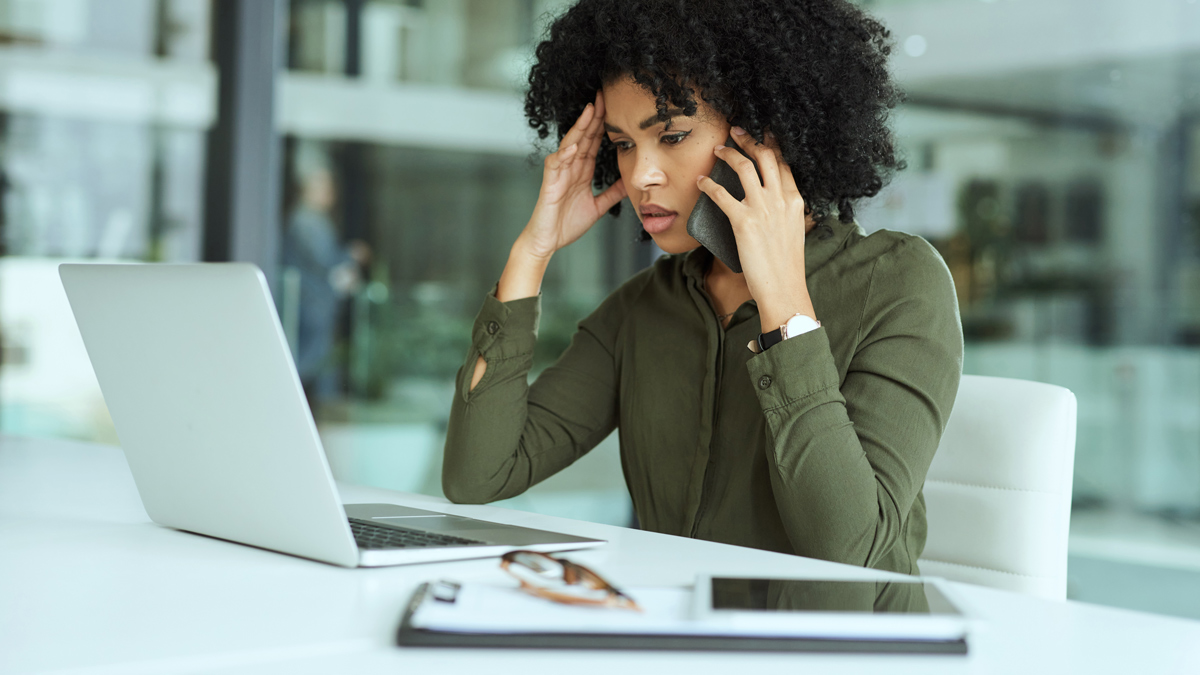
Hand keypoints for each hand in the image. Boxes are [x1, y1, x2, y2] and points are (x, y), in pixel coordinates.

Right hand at [519, 91, 627, 260]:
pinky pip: (556, 164)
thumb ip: (611, 193)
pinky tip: (574, 145)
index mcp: (581, 171)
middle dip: (593, 116)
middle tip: (603, 95)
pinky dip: (564, 154)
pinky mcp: (549, 183)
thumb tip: (629, 183)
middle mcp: (570, 167)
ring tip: (590, 111)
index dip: (603, 124)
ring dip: (579, 127)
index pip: (593, 141)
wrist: (548, 242)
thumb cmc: (566, 225)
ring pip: (570, 144)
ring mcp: (559, 173)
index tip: (614, 107)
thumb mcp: (598, 207)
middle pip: (583, 136)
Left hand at [696, 127, 815, 331]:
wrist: (784, 289)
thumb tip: (772, 204)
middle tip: (736, 132)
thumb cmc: (786, 266)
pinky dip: (709, 184)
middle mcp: (780, 199)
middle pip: (765, 156)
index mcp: (795, 201)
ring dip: (728, 154)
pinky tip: (701, 181)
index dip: (771, 145)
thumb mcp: (793, 231)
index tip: (761, 134)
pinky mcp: (743, 222)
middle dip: (749, 139)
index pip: (783, 163)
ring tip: (717, 150)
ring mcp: (762, 209)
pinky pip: (722, 194)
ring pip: (744, 167)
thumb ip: (784, 212)